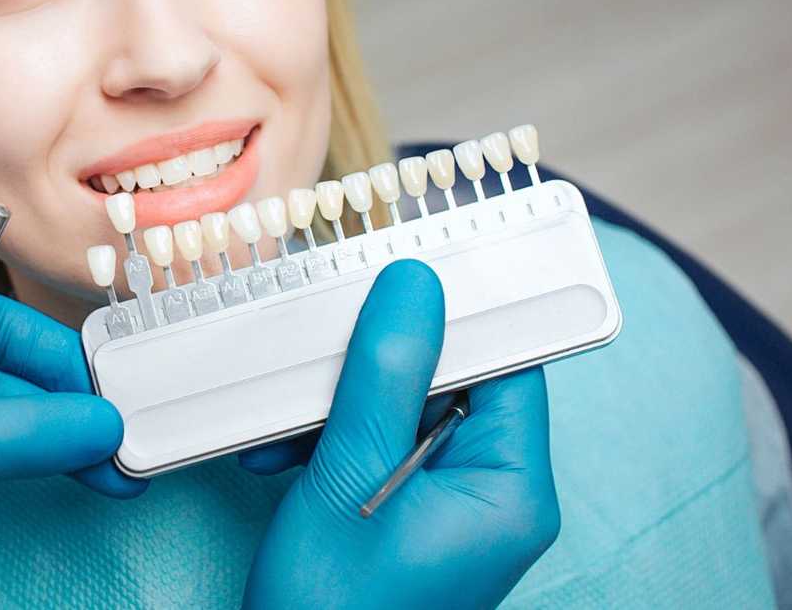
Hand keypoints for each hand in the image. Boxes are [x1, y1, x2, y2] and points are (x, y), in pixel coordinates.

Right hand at [244, 260, 559, 609]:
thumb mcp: (348, 483)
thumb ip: (384, 379)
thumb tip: (415, 287)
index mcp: (509, 490)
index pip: (508, 362)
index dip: (460, 310)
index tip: (408, 268)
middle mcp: (496, 498)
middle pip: (452, 381)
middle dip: (374, 365)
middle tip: (318, 353)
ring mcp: (456, 513)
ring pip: (407, 413)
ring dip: (339, 406)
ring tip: (283, 427)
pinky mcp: (416, 522)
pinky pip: (384, 452)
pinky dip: (332, 444)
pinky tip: (282, 456)